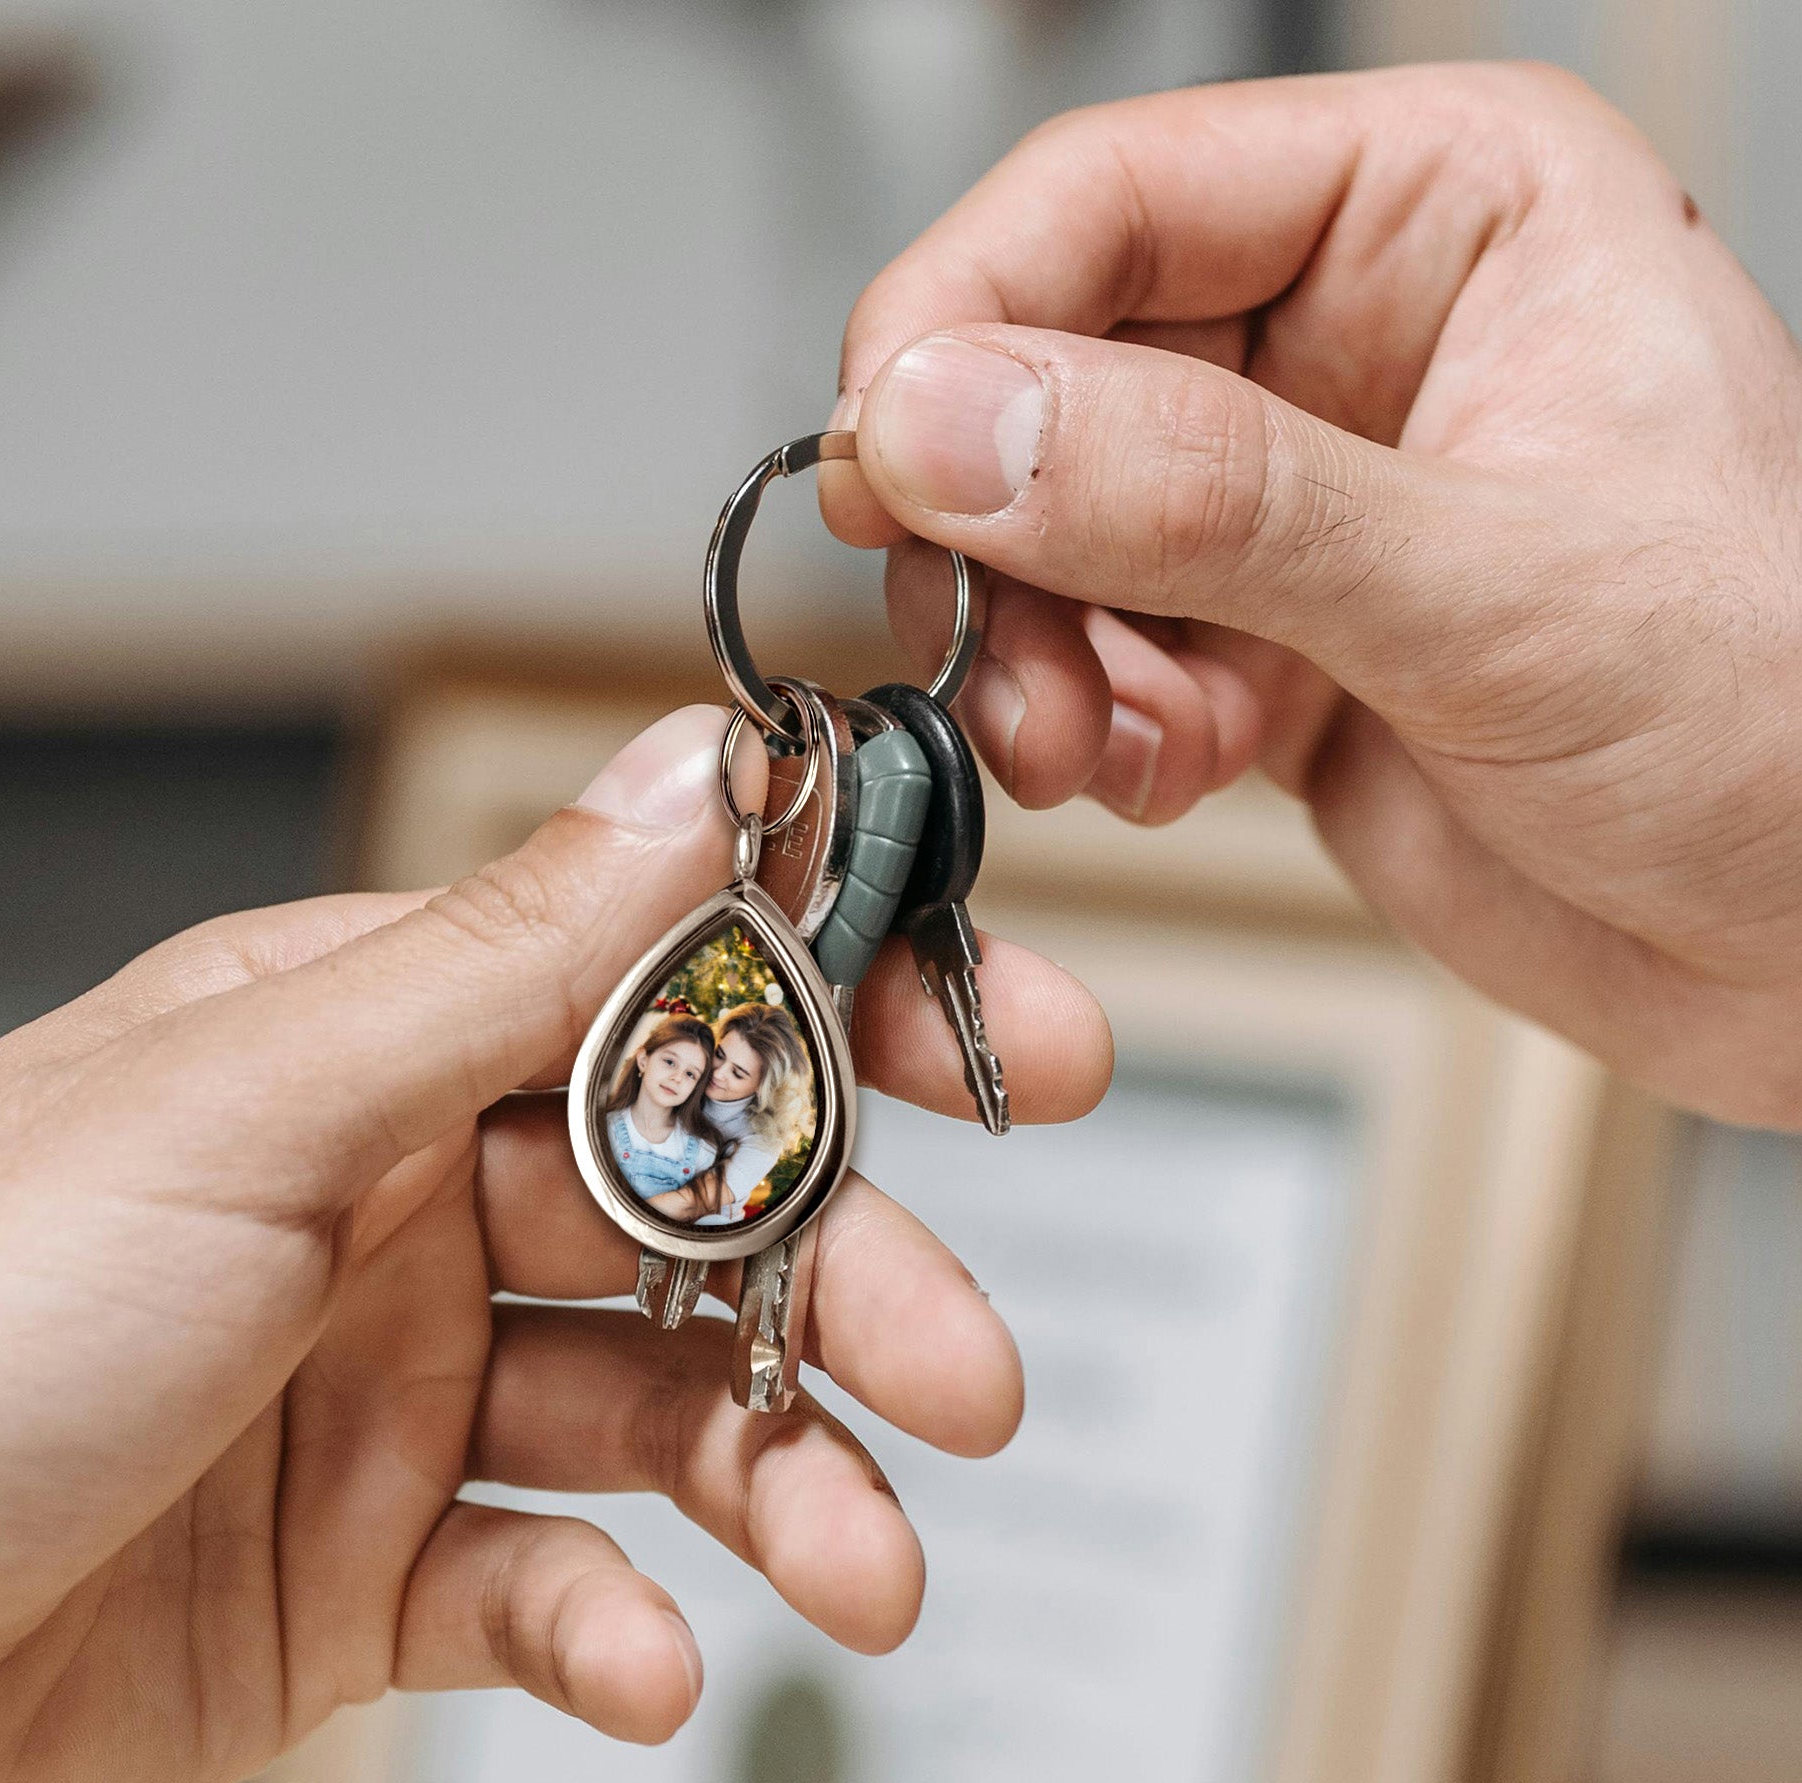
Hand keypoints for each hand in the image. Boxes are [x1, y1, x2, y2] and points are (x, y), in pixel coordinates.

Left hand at [0, 706, 1109, 1782]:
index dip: (844, 1013)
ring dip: (777, 1484)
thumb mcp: (241, 1110)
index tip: (1017, 1044)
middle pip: (696, 1218)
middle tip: (964, 1369)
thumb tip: (697, 776)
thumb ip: (499, 959)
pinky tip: (635, 1660)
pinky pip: (548, 1582)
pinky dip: (613, 1626)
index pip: (657, 993)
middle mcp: (396, 1205)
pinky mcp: (371, 1567)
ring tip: (863, 1566)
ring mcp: (392, 1391)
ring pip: (657, 1412)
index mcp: (363, 1048)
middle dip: (850, 1287)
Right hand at [824, 62, 1801, 1126]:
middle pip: (1049, 374)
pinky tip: (1171, 769)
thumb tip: (959, 420)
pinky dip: (1097, 727)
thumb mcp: (1492, 588)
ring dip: (1039, 653)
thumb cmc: (1779, 723)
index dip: (962, 316)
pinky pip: (1098, 654)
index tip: (885, 454)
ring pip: (1050, 533)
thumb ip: (1208, 497)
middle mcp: (1350, 339)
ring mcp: (1295, 503)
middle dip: (1002, 532)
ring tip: (1100, 742)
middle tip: (990, 643)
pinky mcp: (1261, 643)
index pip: (1114, 198)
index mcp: (1445, 212)